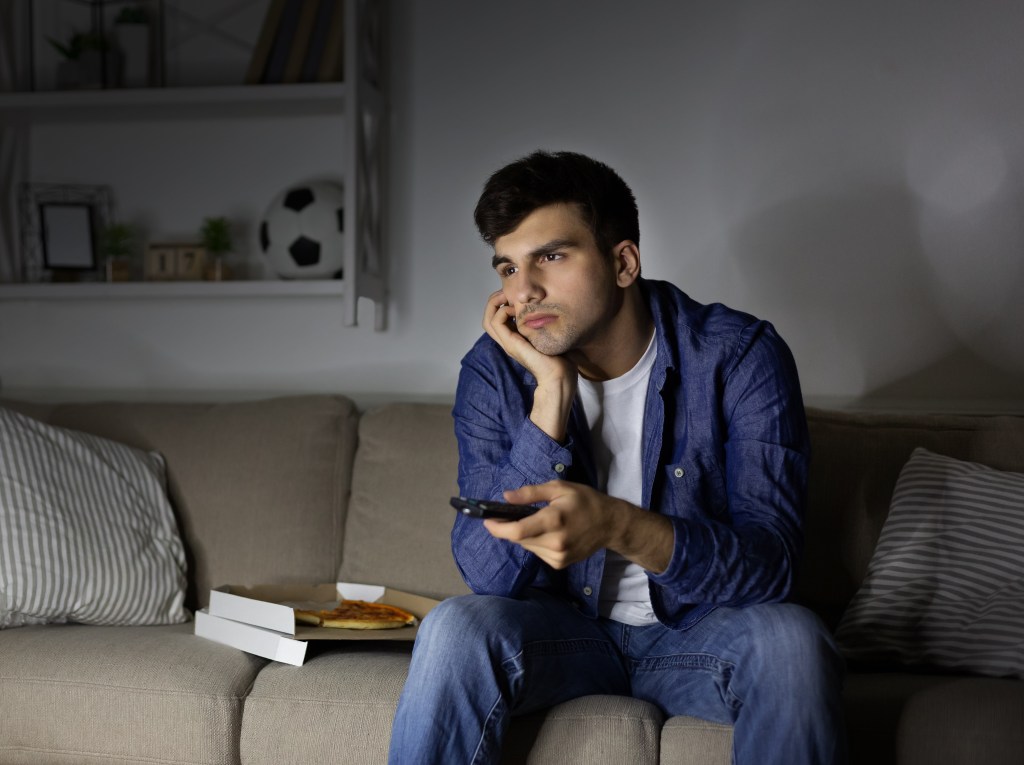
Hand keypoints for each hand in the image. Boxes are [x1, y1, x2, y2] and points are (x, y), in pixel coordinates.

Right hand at [482, 290, 576, 440]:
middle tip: (507, 293)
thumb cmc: (560, 357)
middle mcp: (509, 340)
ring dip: (495, 304)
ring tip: (508, 298)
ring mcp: (508, 342)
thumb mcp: (551, 332)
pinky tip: (516, 310)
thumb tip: (549, 305)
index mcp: (517, 337)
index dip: (502, 302)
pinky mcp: (511, 343)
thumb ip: (545, 320)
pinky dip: (502, 311)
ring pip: (488, 320)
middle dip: (494, 301)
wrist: (560, 375)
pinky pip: (496, 322)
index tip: (515, 294)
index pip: (498, 317)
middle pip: (488, 318)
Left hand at [482, 481, 673, 573]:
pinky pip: (536, 552)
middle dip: (509, 528)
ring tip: (534, 521)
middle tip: (508, 515)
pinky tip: (545, 532)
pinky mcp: (559, 564)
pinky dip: (534, 542)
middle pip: (518, 539)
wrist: (610, 524)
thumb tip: (505, 496)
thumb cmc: (584, 501)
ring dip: (523, 535)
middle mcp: (555, 542)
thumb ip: (530, 493)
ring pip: (526, 547)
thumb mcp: (559, 488)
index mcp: (554, 520)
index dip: (497, 528)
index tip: (486, 521)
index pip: (517, 531)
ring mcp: (557, 556)